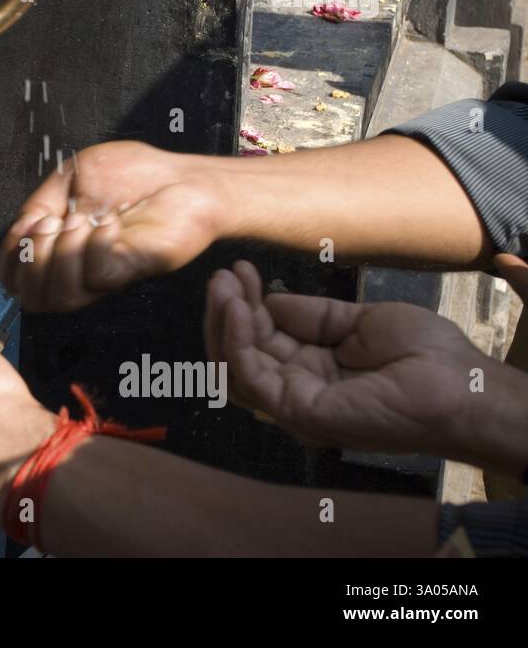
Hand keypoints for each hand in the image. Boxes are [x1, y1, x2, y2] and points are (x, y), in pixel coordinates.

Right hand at [0, 141, 225, 310]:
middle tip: (57, 221)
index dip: (11, 258)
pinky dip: (98, 245)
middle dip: (33, 255)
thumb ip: (41, 202)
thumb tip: (21, 230)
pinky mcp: (133, 269)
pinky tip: (114, 222)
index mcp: (62, 252)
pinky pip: (99, 275)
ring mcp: (107, 275)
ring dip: (62, 252)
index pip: (16, 281)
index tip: (31, 223)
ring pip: (62, 295)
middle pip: (33, 297)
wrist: (185, 177)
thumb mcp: (73, 177)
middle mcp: (81, 272)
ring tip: (85, 219)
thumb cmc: (136, 175)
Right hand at [207, 261, 527, 472]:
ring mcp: (295, 403)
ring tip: (223, 286)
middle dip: (227, 310)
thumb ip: (313, 314)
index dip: (248, 304)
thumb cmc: (426, 355)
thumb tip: (268, 302)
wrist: (459, 385)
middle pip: (242, 352)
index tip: (241, 270)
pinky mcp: (298, 412)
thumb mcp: (361, 320)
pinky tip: (240, 307)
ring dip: (224, 323)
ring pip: (235, 367)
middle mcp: (299, 388)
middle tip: (222, 276)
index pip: (263, 338)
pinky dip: (237, 340)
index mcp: (315, 368)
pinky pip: (251, 376)